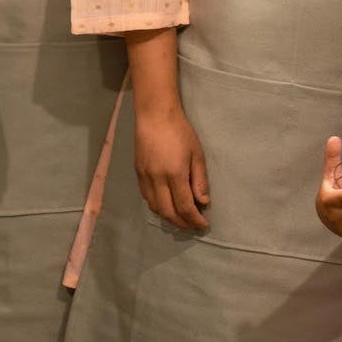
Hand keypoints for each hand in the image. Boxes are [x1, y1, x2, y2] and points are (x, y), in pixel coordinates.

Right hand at [135, 102, 210, 230]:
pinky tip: (166, 205)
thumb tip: (203, 202)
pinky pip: (146, 197)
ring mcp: (144, 177)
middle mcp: (157, 179)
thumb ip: (199, 180)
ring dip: (168, 217)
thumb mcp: (197, 154)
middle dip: (182, 223)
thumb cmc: (180, 131)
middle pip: (168, 212)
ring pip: (154, 207)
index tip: (203, 225)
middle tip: (193, 226)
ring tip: (181, 219)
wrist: (154, 115)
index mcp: (174, 174)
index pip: (184, 206)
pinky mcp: (138, 173)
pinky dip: (157, 207)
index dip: (195, 220)